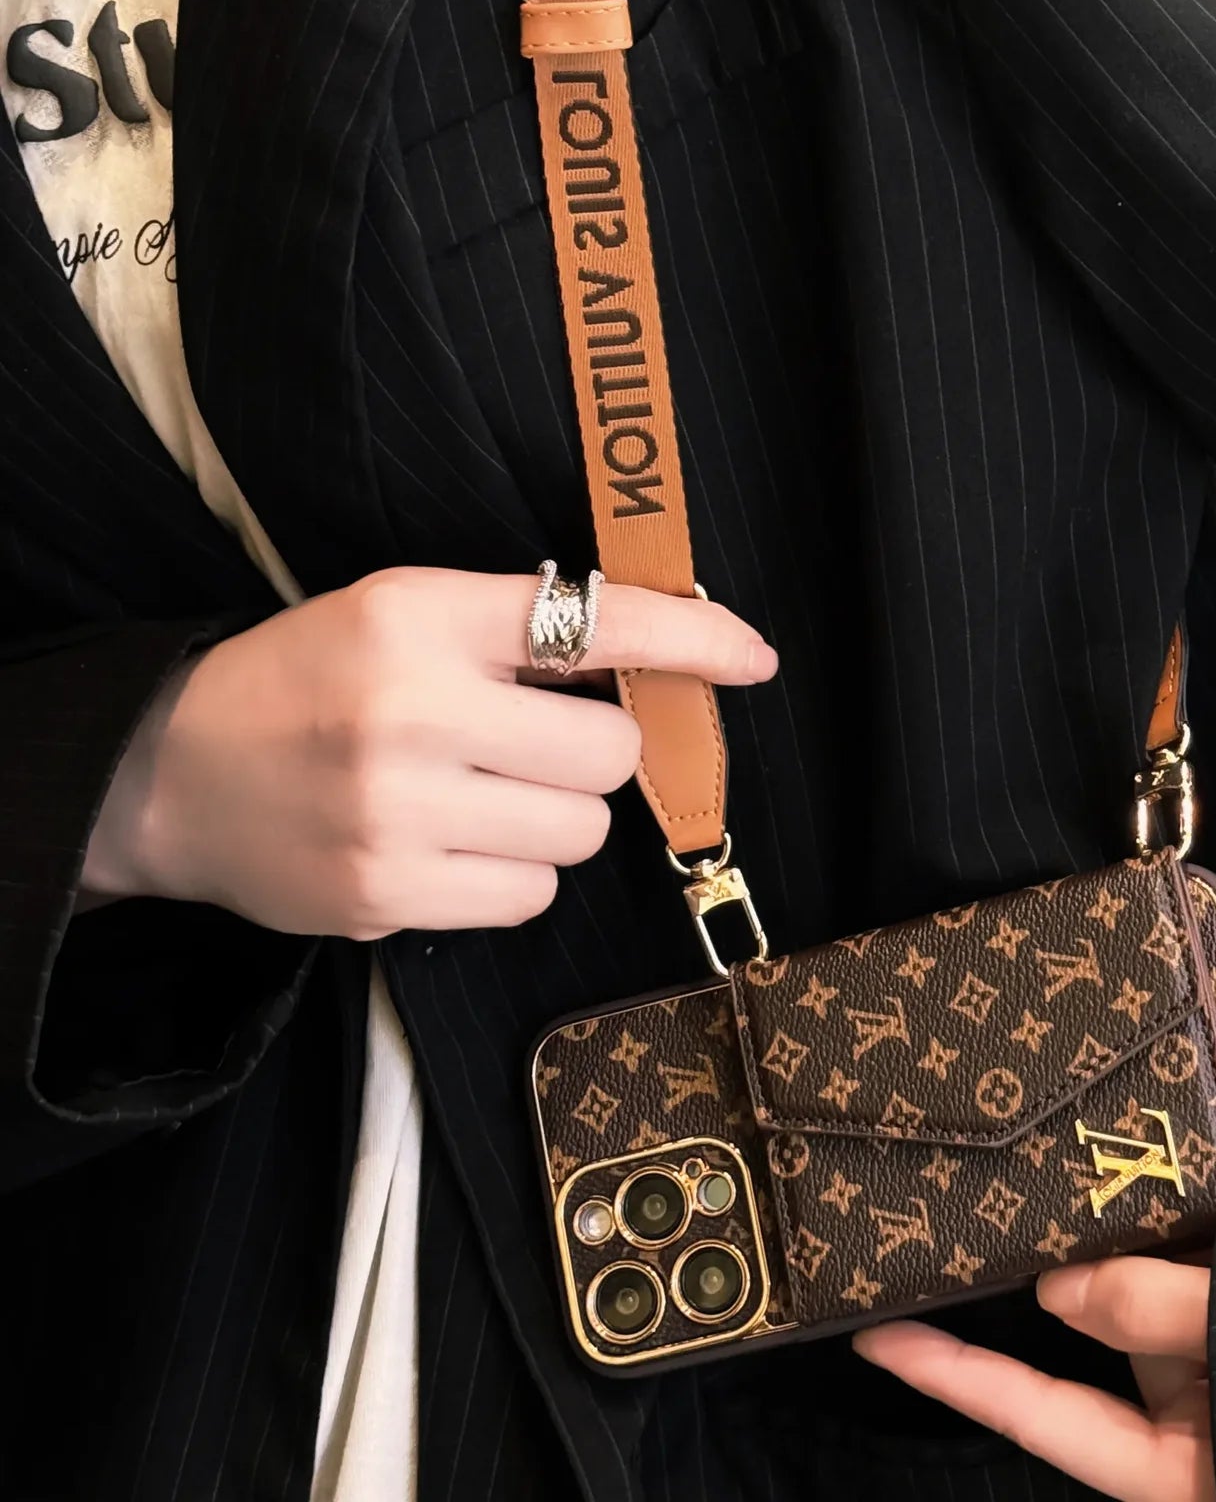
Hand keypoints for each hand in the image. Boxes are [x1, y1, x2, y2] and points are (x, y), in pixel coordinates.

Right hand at [81, 566, 775, 939]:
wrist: (167, 776)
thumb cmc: (311, 680)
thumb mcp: (404, 612)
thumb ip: (521, 628)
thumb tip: (663, 658)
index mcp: (419, 616)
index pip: (593, 618)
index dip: (691, 636)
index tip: (754, 657)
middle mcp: (411, 711)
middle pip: (607, 751)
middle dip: (589, 750)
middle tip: (525, 742)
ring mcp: (397, 814)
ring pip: (581, 833)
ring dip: (554, 818)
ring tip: (478, 795)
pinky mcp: (385, 897)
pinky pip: (529, 898)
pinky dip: (512, 875)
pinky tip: (449, 845)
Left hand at [852, 1129, 1215, 1501]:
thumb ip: (1159, 1317)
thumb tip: (1064, 1284)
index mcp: (1186, 1459)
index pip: (1046, 1413)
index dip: (959, 1373)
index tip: (876, 1328)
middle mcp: (1211, 1403)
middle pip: (1123, 1312)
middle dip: (1104, 1231)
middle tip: (1046, 1164)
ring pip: (1200, 1257)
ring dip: (1202, 1196)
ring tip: (1188, 1133)